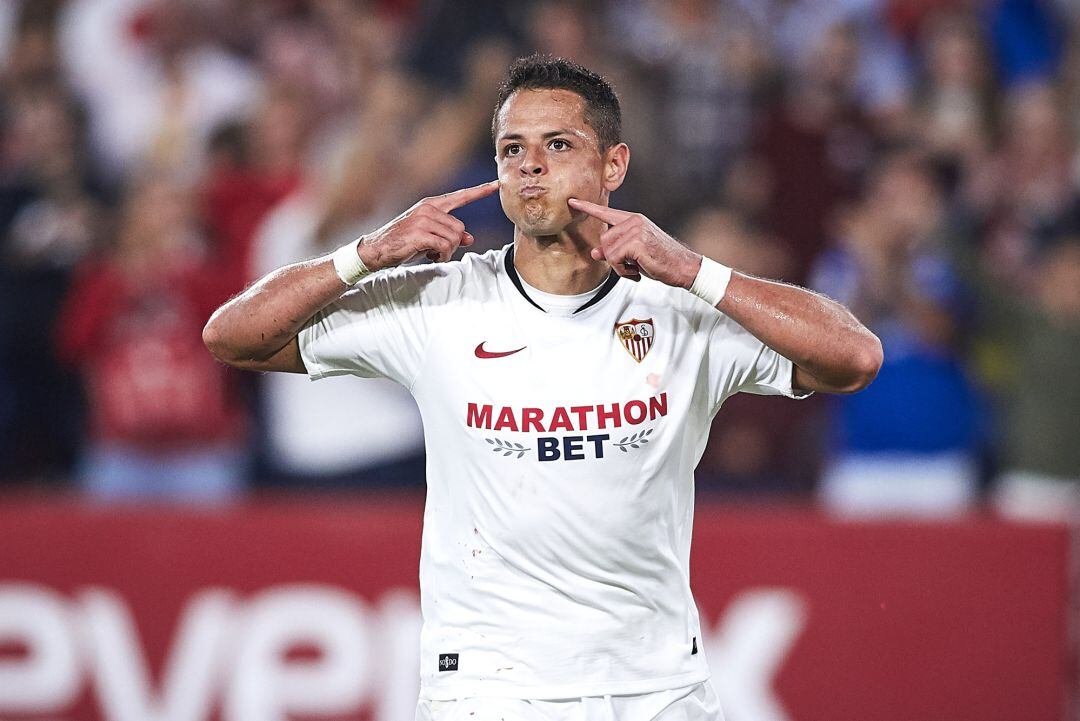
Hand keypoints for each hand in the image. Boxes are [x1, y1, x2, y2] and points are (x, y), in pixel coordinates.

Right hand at [358, 180, 498, 270]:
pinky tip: (429, 256)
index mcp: (431, 205)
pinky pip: (444, 246)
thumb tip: (470, 238)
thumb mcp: (428, 236)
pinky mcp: (419, 233)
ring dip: (447, 252)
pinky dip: (441, 256)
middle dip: (453, 245)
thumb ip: (449, 235)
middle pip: (461, 228)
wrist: (375, 250)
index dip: (480, 191)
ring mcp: (423, 219)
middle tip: (438, 252)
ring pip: (454, 238)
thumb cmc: (402, 242)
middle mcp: (428, 208)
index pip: (460, 196)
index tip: (496, 184)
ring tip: (432, 254)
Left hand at [567, 198, 701, 286]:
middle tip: (631, 266)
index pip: (606, 212)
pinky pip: (614, 259)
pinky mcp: (636, 242)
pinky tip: (637, 272)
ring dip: (618, 267)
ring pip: (608, 251)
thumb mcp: (633, 255)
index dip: (587, 207)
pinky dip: (622, 271)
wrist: (684, 267)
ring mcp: (635, 230)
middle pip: (603, 241)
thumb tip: (594, 253)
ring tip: (636, 268)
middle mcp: (633, 221)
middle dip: (613, 258)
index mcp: (633, 220)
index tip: (572, 201)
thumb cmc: (660, 260)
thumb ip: (614, 250)